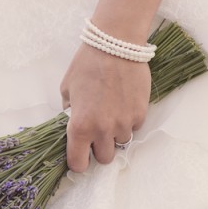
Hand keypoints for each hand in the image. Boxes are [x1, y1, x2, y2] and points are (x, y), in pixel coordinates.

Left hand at [59, 42, 150, 172]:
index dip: (78, 162)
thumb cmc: (86, 64)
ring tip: (110, 113)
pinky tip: (122, 103)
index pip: (79, 163)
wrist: (115, 45)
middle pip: (104, 158)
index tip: (79, 156)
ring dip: (115, 134)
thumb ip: (69, 110)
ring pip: (121, 142)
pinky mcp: (141, 113)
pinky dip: (128, 121)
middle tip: (96, 134)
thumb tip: (72, 119)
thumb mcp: (67, 89)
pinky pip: (134, 127)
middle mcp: (103, 130)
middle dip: (99, 149)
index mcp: (80, 126)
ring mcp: (124, 123)